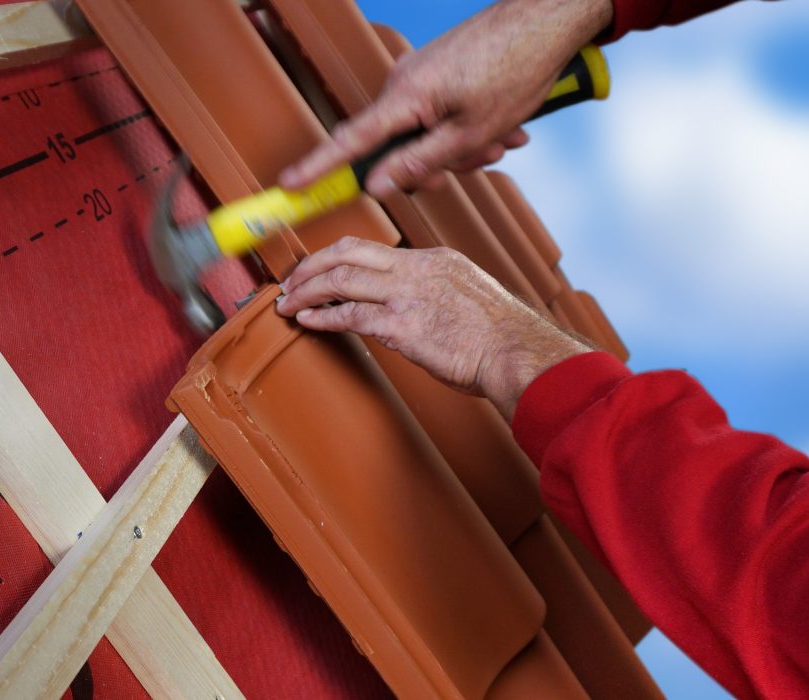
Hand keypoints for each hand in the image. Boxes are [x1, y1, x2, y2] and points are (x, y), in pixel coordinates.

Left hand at [274, 237, 592, 419]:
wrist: (520, 354)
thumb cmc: (502, 338)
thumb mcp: (469, 297)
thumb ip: (437, 294)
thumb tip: (415, 307)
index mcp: (435, 259)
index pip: (374, 249)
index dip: (338, 259)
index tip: (319, 271)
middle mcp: (418, 269)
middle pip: (348, 252)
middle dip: (311, 265)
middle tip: (291, 281)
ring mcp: (408, 295)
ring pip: (340, 279)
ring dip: (306, 291)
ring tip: (287, 302)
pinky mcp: (402, 325)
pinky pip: (348, 315)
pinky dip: (321, 316)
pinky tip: (306, 320)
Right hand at [278, 0, 612, 198]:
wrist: (546, 18)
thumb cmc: (515, 70)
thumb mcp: (470, 132)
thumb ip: (419, 162)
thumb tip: (376, 184)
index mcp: (405, 97)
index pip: (350, 141)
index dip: (319, 166)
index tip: (290, 182)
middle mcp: (404, 83)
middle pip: (398, 145)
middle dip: (435, 163)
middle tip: (475, 161)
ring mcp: (421, 74)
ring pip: (427, 131)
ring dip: (462, 145)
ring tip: (503, 138)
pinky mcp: (439, 70)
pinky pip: (441, 111)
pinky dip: (468, 124)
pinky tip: (503, 125)